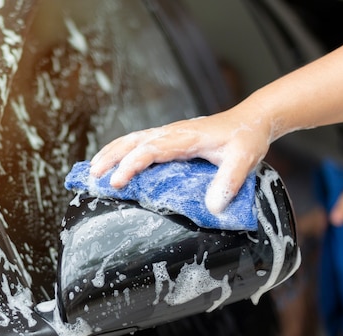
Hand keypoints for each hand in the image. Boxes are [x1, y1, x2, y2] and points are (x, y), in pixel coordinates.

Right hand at [89, 105, 273, 213]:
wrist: (250, 120)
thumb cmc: (245, 138)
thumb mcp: (244, 159)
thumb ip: (229, 182)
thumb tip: (213, 207)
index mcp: (185, 137)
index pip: (151, 149)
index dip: (132, 164)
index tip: (117, 182)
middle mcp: (172, 133)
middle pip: (133, 141)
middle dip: (111, 157)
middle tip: (93, 176)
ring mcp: (168, 134)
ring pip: (131, 139)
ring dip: (111, 152)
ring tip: (93, 170)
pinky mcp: (168, 138)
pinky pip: (138, 142)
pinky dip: (120, 150)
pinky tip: (111, 160)